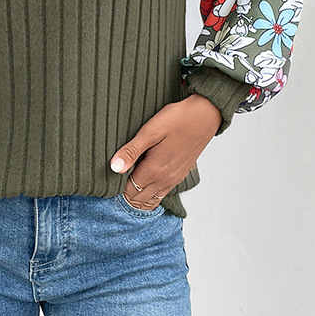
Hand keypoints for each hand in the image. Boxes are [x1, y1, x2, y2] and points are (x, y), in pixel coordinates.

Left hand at [109, 94, 221, 209]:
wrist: (205, 116)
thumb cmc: (178, 120)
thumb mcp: (150, 132)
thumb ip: (131, 151)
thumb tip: (114, 168)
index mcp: (155, 170)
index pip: (129, 191)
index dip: (117, 187)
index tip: (109, 177)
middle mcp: (165, 180)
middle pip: (139, 199)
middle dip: (126, 193)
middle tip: (115, 180)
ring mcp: (174, 179)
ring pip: (151, 199)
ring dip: (138, 195)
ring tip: (127, 181)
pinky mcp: (180, 175)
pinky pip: (162, 193)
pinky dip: (150, 193)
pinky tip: (145, 181)